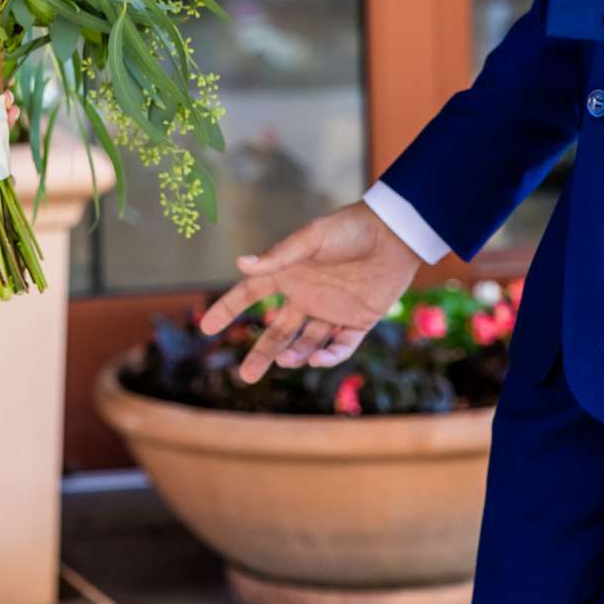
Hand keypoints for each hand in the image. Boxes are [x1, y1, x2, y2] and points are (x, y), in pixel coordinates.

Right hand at [200, 203, 423, 382]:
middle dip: (262, 354)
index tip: (207, 328)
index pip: (250, 294)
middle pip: (277, 331)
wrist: (396, 233)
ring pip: (307, 343)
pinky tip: (318, 360)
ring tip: (288, 361)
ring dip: (296, 355)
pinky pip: (341, 346)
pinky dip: (330, 356)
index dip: (228, 309)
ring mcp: (332, 311)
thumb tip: (240, 264)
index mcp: (289, 273)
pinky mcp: (359, 321)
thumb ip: (280, 255)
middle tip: (246, 376)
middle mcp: (306, 295)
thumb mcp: (313, 238)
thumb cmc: (351, 228)